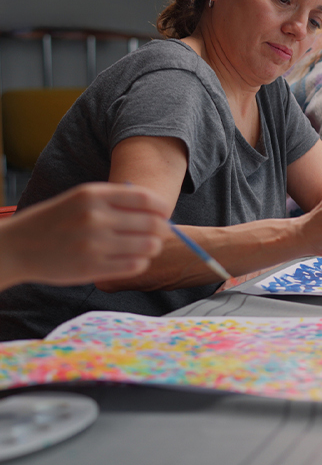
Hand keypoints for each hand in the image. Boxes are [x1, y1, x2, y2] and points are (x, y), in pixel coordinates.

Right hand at [0, 182, 169, 287]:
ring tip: (143, 247)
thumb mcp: (80, 198)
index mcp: (93, 196)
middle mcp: (95, 218)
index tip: (163, 215)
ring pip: (149, 246)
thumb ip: (116, 200)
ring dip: (152, 247)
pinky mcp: (93, 268)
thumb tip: (159, 210)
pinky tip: (130, 259)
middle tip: (157, 234)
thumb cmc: (55, 221)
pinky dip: (140, 262)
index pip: (147, 199)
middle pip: (153, 224)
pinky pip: (136, 265)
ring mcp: (94, 244)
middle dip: (161, 230)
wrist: (16, 247)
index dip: (162, 209)